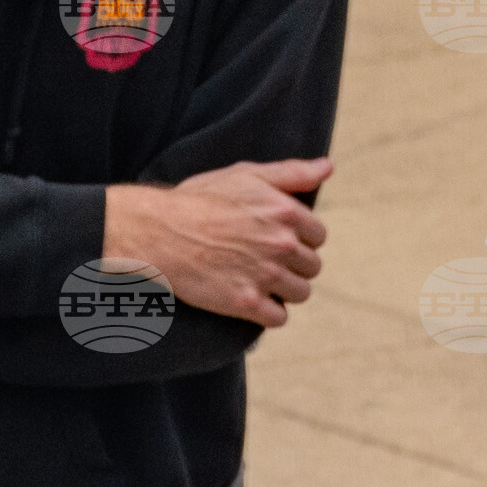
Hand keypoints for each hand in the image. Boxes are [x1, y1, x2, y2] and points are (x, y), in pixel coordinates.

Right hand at [102, 157, 332, 326]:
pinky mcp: (246, 303)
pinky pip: (278, 318)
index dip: (300, 239)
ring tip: (260, 282)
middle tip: (265, 263)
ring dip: (284, 291)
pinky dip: (268, 314)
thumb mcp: (246, 175)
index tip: (277, 241)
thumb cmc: (199, 200)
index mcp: (286, 212)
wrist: (158, 232)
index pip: (318, 236)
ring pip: (300, 293)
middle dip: (293, 266)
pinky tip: (253, 302)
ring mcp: (265, 275)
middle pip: (312, 267)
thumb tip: (328, 168)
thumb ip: (291, 173)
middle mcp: (282, 245)